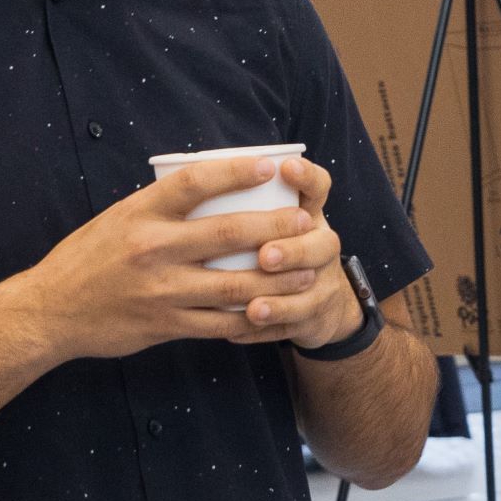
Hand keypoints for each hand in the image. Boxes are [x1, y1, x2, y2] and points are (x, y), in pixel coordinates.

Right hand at [0, 156, 300, 361]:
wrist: (49, 312)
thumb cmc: (86, 258)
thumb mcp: (116, 218)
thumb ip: (159, 207)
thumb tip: (208, 185)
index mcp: (140, 214)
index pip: (194, 183)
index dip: (235, 172)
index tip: (269, 166)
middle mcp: (152, 248)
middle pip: (227, 233)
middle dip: (275, 228)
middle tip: (306, 221)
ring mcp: (161, 290)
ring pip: (233, 284)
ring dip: (277, 278)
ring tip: (308, 271)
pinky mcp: (165, 325)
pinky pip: (219, 322)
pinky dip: (251, 318)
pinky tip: (274, 310)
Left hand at [227, 156, 362, 350]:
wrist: (318, 300)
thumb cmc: (276, 244)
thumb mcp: (272, 217)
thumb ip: (237, 199)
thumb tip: (178, 170)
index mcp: (306, 212)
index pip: (318, 186)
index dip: (306, 177)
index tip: (284, 168)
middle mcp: (322, 243)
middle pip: (321, 243)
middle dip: (292, 250)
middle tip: (264, 256)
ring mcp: (323, 282)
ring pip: (308, 292)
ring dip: (278, 300)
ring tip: (252, 308)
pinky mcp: (316, 316)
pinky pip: (293, 327)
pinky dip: (264, 331)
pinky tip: (237, 333)